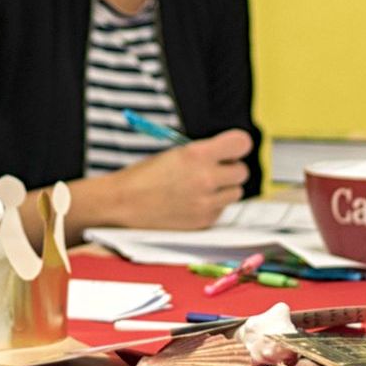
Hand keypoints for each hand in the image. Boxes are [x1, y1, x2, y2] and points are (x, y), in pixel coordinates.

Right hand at [100, 129, 254, 229]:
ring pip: (236, 193)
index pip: (242, 144)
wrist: (123, 203)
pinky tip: (192, 202)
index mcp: (197, 154)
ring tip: (201, 188)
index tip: (231, 149)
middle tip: (213, 170)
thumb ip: (205, 153)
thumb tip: (228, 155)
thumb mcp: (176, 153)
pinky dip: (212, 206)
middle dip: (230, 169)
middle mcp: (206, 178)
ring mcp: (206, 202)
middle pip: (242, 171)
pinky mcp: (203, 221)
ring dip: (224, 189)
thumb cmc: (145, 176)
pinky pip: (221, 210)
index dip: (237, 146)